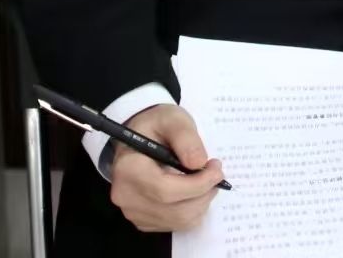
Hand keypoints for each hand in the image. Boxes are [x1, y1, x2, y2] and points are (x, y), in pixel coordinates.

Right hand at [107, 104, 225, 233]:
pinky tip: (193, 191)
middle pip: (175, 210)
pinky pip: (176, 225)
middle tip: (216, 173)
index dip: (197, 184)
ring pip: (179, 220)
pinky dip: (192, 211)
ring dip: (201, 203)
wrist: (139, 138)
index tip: (216, 169)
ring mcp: (133, 212)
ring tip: (206, 180)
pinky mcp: (143, 221)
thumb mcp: (172, 118)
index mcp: (128, 168)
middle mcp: (126, 195)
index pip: (165, 190)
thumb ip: (186, 137)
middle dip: (204, 193)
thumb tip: (198, 164)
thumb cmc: (156, 126)